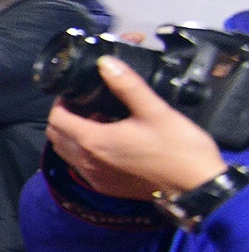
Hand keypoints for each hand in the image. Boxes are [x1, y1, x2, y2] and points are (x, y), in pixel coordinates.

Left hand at [46, 57, 226, 200]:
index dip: (60, 103)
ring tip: (98, 122)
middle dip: (63, 118)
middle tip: (84, 105)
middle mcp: (86, 162)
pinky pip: (80, 167)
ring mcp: (94, 178)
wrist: (196, 186)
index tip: (74, 94)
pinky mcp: (105, 188)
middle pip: (56, 136)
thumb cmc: (178, 148)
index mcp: (94, 141)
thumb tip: (105, 63)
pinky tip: (108, 143)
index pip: (56, 119)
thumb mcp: (155, 111)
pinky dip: (83, 152)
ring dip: (72, 136)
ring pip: (66, 153)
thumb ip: (127, 85)